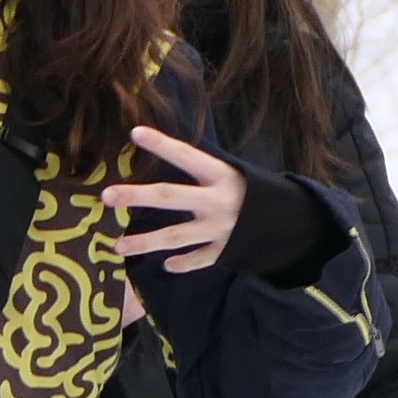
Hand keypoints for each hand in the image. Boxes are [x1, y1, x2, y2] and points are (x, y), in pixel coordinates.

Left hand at [105, 123, 250, 271]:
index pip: (186, 157)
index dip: (162, 145)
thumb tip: (164, 154)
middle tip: (106, 196)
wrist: (292, 222)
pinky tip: (166, 265)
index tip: (135, 133)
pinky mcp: (226, 252)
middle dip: (137, 196)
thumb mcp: (234, 173)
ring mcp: (221, 229)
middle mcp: (218, 201)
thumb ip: (202, 171)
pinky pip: (197, 259)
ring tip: (117, 245)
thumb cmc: (252, 191)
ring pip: (175, 236)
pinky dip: (182, 264)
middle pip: (170, 197)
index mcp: (221, 175)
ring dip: (145, 242)